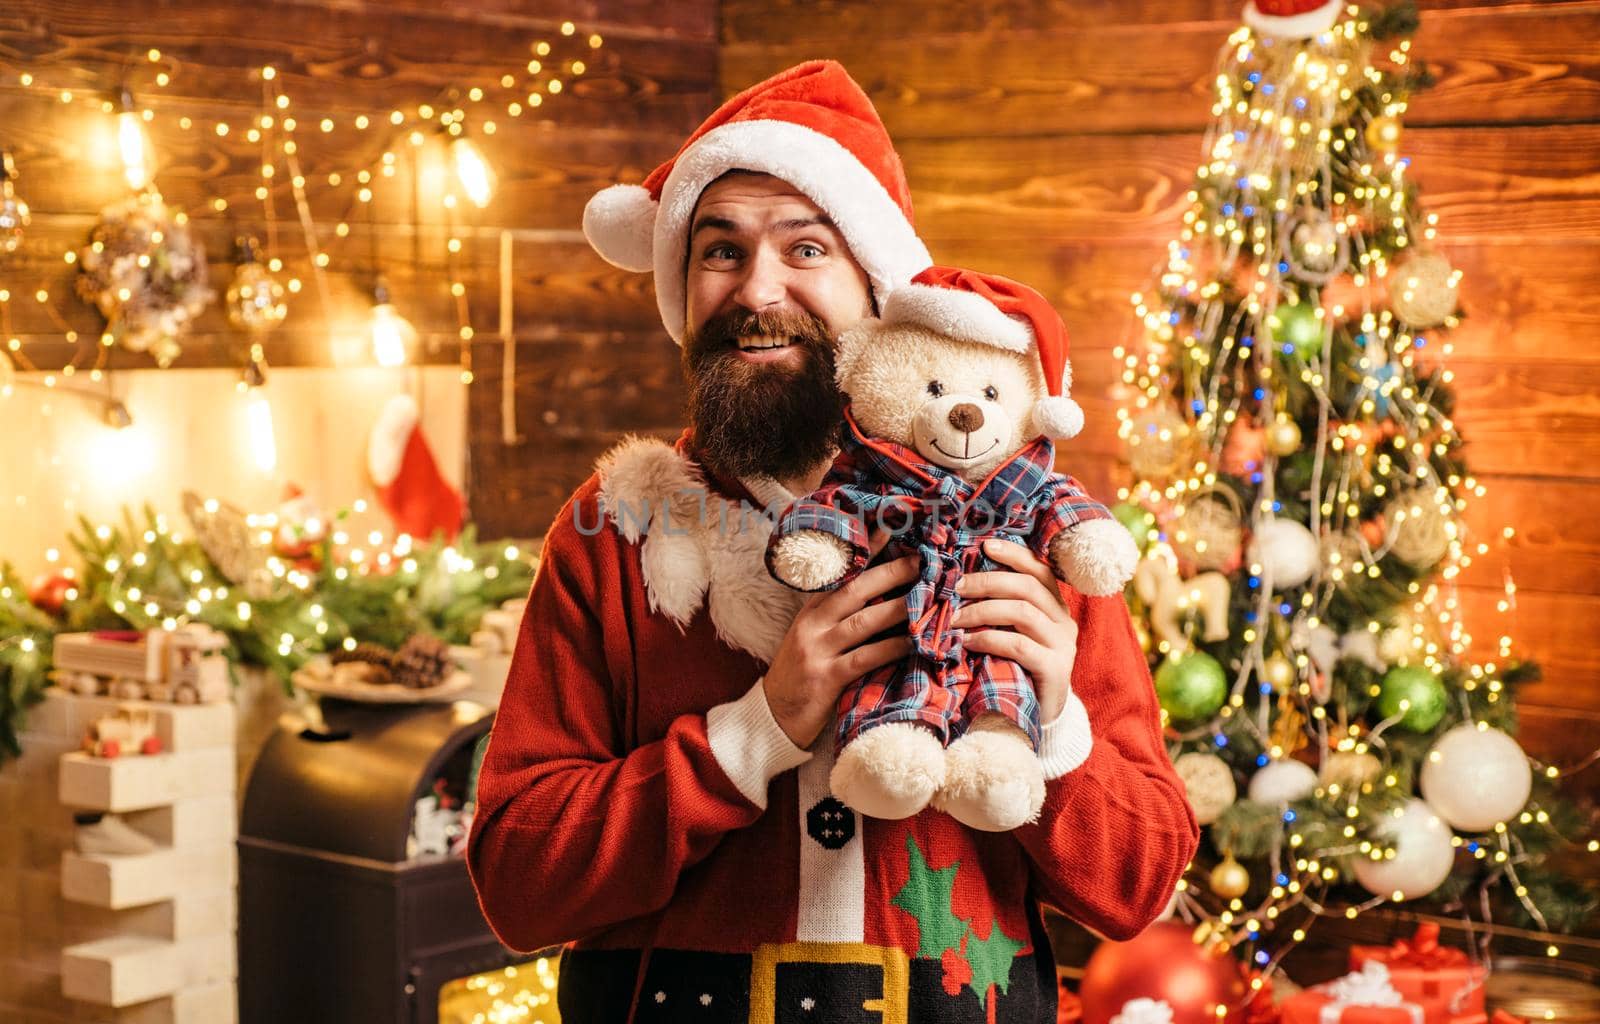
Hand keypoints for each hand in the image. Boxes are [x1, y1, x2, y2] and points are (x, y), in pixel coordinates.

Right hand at [764, 531, 917, 748]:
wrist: (773, 718)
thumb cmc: (802, 678)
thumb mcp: (813, 640)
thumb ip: (838, 619)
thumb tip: (884, 599)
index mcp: (811, 611)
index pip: (841, 574)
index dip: (865, 551)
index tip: (890, 528)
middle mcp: (812, 624)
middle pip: (855, 590)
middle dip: (890, 572)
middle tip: (921, 559)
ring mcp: (817, 650)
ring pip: (863, 621)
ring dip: (899, 607)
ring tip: (927, 596)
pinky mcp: (826, 678)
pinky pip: (865, 658)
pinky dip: (892, 649)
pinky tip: (914, 643)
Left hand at [953, 539, 1078, 724]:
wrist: (1037, 717)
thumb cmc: (1015, 670)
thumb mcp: (1009, 634)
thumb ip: (997, 609)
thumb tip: (959, 581)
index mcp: (1055, 607)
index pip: (1039, 570)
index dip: (1013, 555)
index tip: (984, 545)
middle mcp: (1064, 622)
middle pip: (1027, 587)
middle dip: (986, 582)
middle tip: (954, 587)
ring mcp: (1063, 646)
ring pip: (1022, 612)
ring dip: (981, 611)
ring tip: (953, 618)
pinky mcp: (1055, 670)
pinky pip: (1019, 646)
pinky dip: (988, 639)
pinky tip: (965, 642)